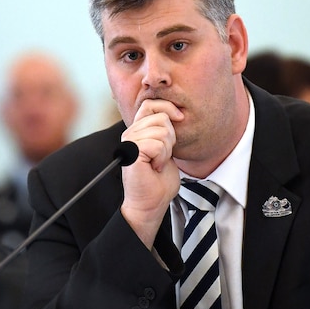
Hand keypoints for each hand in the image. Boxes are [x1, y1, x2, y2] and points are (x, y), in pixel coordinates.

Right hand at [120, 99, 182, 248]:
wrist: (151, 204)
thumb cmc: (159, 181)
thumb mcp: (166, 149)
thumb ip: (166, 131)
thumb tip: (176, 113)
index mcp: (138, 130)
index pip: (151, 104)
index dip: (168, 108)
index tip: (180, 119)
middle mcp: (130, 133)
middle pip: (161, 117)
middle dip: (171, 138)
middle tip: (163, 156)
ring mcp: (129, 142)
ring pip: (162, 130)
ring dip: (167, 150)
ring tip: (158, 163)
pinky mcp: (131, 153)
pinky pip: (157, 144)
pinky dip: (162, 158)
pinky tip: (155, 168)